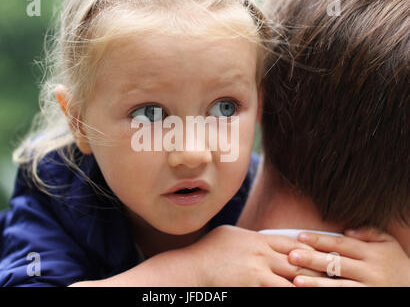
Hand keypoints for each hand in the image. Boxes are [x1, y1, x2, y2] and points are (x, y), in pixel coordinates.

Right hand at [187, 225, 321, 285]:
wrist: (191, 268)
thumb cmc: (208, 252)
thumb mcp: (231, 236)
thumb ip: (251, 238)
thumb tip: (263, 240)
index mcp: (258, 239)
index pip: (293, 243)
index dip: (313, 249)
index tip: (327, 254)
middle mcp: (262, 253)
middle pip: (299, 261)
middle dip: (319, 269)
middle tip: (338, 274)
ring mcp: (258, 270)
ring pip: (294, 279)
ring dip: (312, 285)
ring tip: (330, 289)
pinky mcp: (253, 285)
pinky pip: (278, 291)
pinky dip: (292, 291)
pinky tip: (302, 292)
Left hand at [287, 228, 409, 286]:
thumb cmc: (395, 263)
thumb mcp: (388, 243)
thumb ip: (369, 233)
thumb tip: (347, 230)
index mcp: (372, 253)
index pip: (341, 245)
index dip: (320, 240)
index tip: (300, 236)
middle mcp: (370, 271)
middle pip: (337, 265)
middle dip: (312, 260)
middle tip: (291, 256)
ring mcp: (369, 289)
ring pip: (339, 287)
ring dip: (316, 284)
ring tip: (296, 281)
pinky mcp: (366, 300)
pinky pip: (344, 297)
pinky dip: (327, 295)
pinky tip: (310, 294)